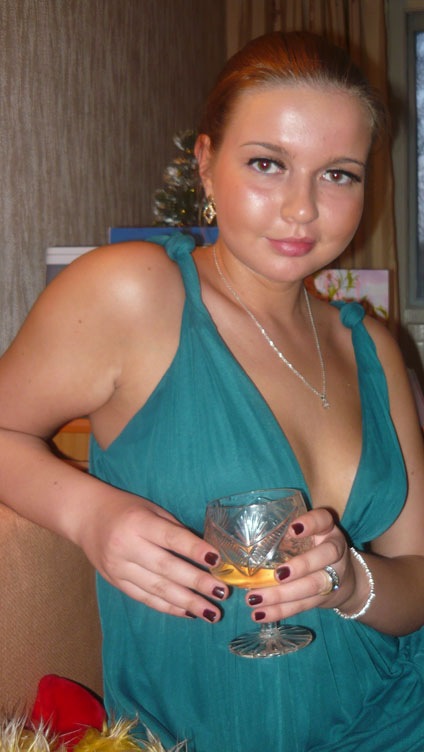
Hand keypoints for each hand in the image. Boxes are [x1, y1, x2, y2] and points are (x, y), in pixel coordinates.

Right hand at [76, 490, 228, 621]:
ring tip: (211, 612)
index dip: (194, 549)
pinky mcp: (116, 583)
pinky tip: (189, 612)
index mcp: (138, 522)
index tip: (217, 560)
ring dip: (187, 602)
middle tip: (222, 592)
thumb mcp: (151, 510)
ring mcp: (119, 568)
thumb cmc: (126, 509)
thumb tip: (206, 554)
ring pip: (157, 589)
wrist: (86, 516)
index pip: (170, 538)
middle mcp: (126, 547)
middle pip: (166, 568)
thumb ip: (174, 530)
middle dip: (196, 582)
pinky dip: (169, 607)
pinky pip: (145, 598)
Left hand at [245, 507, 357, 621]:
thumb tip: (244, 544)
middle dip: (301, 566)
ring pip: (313, 585)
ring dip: (282, 595)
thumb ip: (284, 536)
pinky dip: (280, 611)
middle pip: (324, 557)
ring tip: (255, 599)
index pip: (323, 520)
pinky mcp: (325, 598)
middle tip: (277, 575)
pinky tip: (260, 614)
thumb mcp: (306, 537)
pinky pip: (302, 605)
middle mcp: (334, 550)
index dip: (310, 524)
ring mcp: (334, 575)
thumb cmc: (312, 549)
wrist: (345, 579)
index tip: (292, 529)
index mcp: (327, 530)